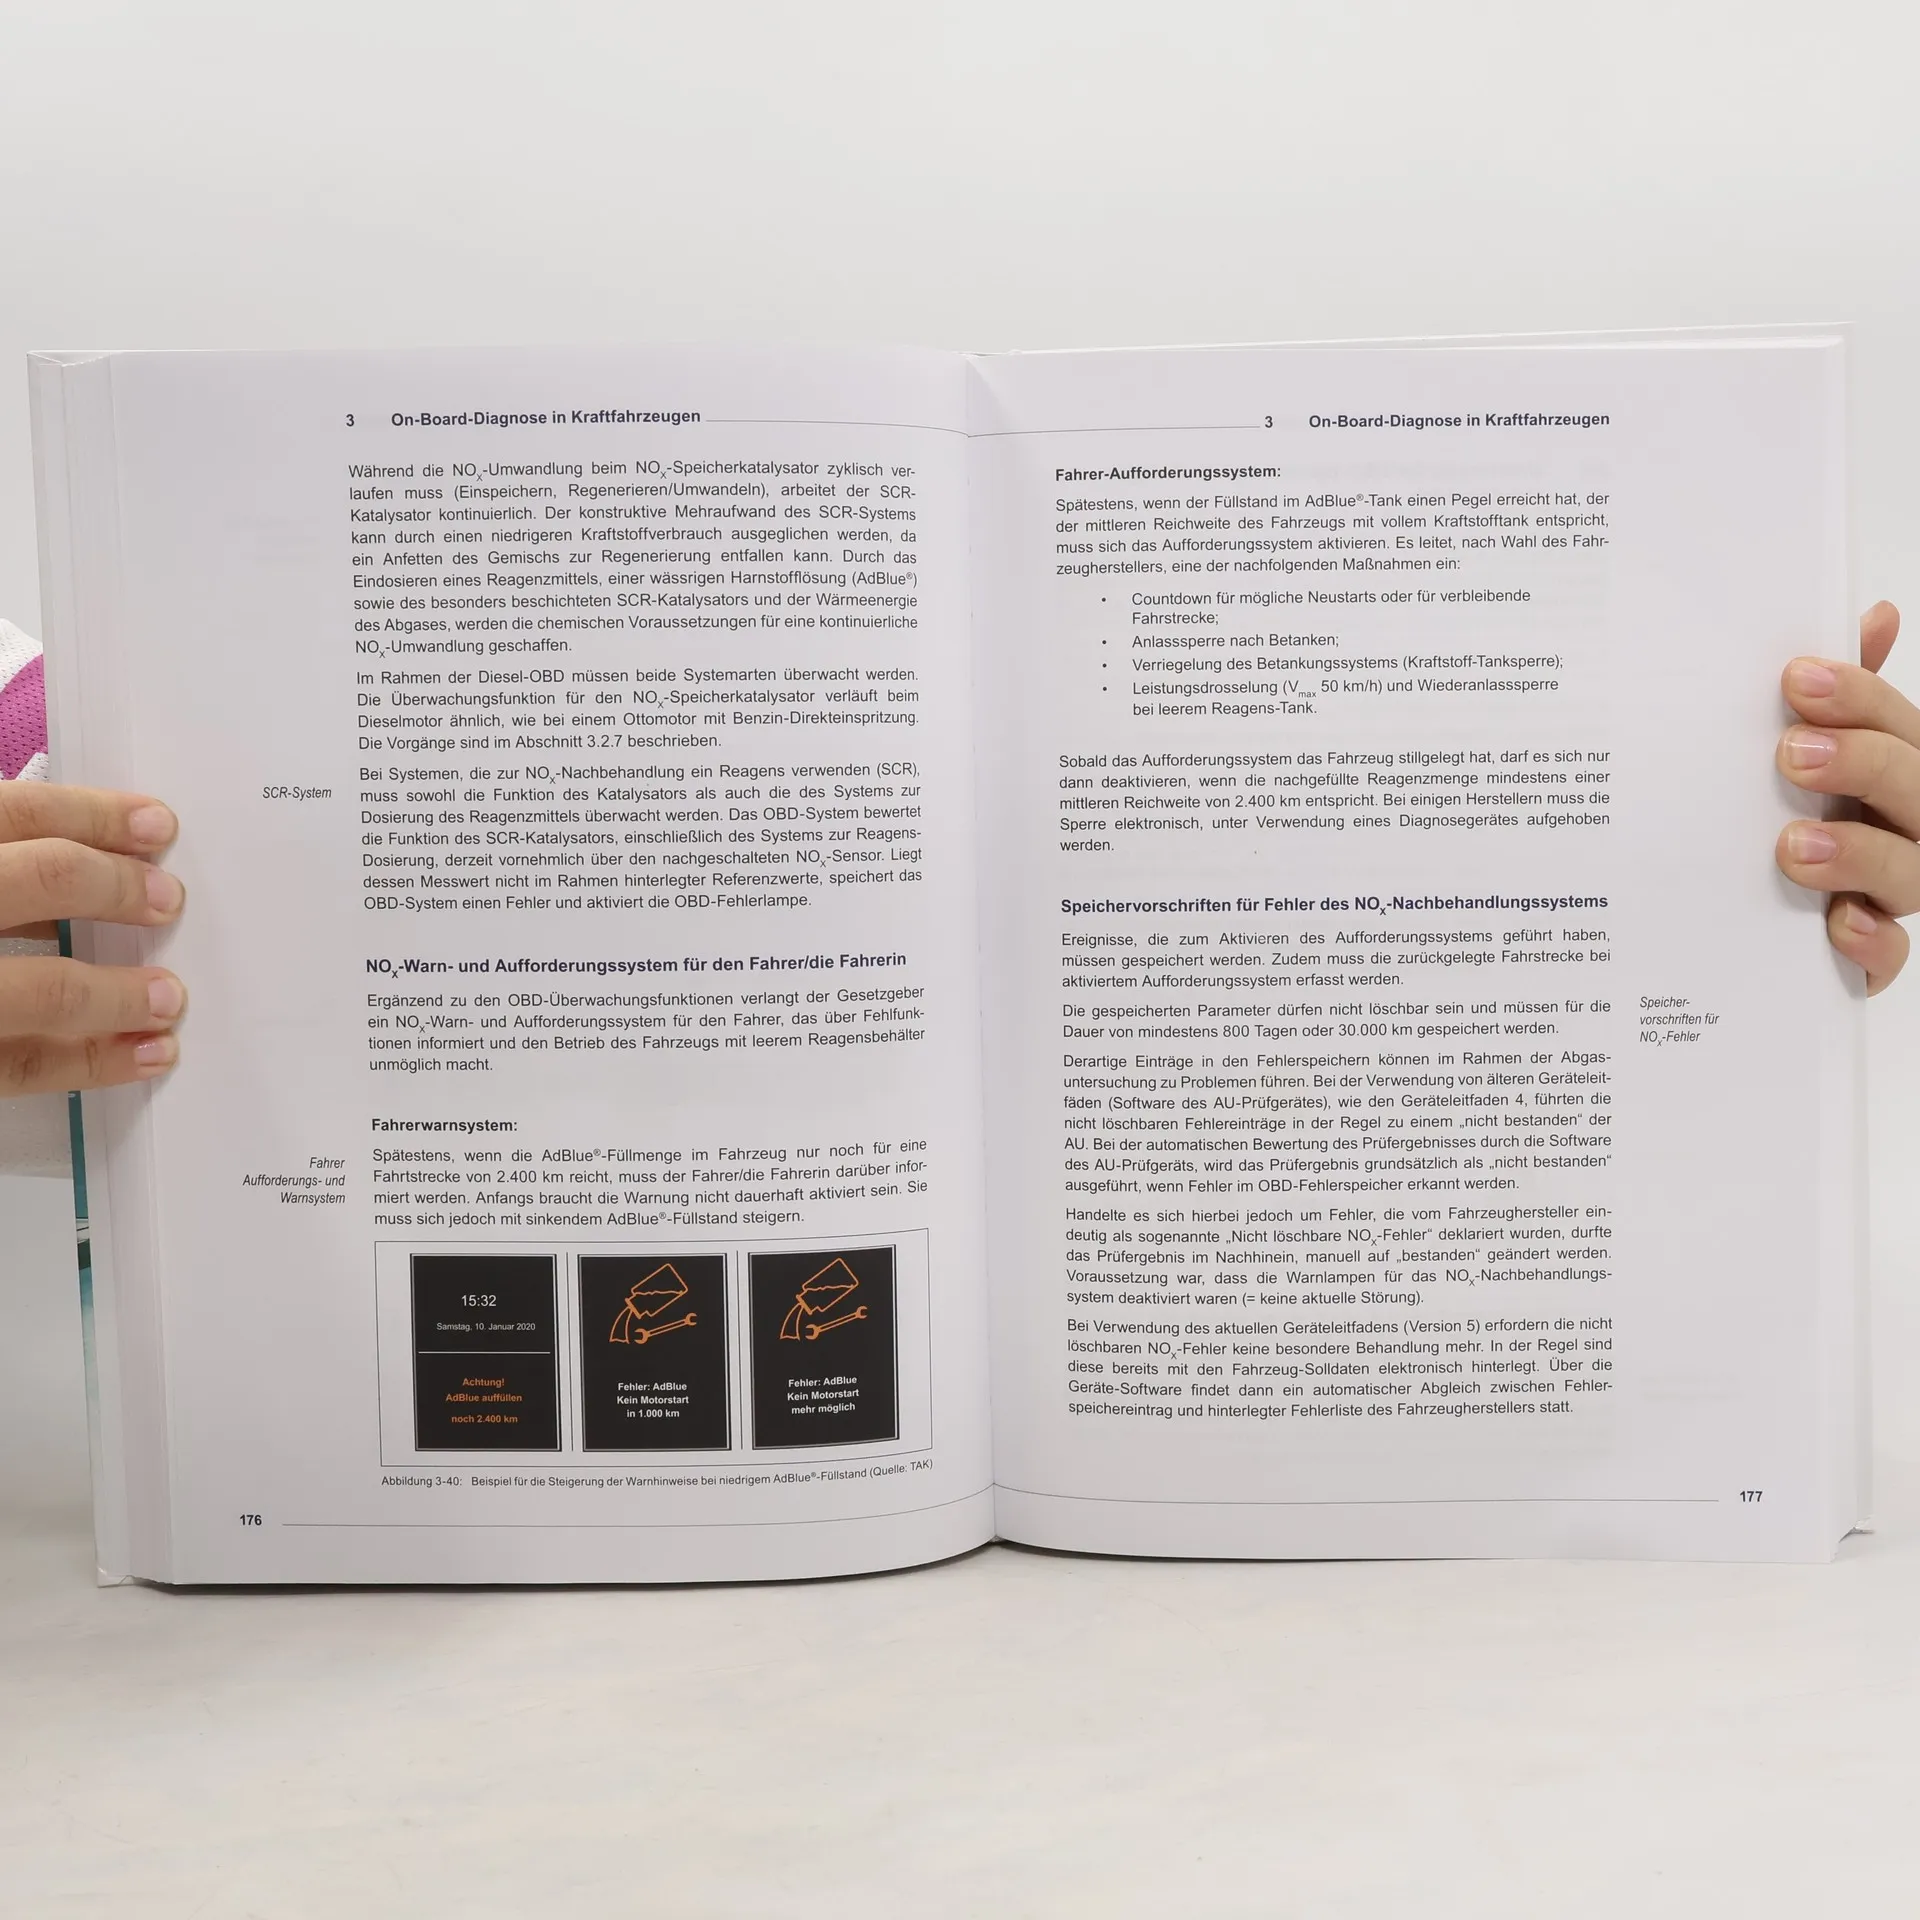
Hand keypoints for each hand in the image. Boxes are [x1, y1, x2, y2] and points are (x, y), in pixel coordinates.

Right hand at [1, 784, 185, 1094]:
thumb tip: (97, 869)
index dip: (90, 814)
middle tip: (169, 900)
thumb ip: (7, 871)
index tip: (159, 825)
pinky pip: (22, 1067)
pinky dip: (93, 1063)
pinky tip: (150, 1055)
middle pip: (31, 879)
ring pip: (38, 991)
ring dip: (118, 994)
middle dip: (108, 886)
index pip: (14, 814)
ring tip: (172, 998)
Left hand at [1776, 601, 1911, 993]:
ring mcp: (1893, 891)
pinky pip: (1890, 957)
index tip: (1797, 679)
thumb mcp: (1807, 746)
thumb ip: (1836, 695)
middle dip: (1861, 765)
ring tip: (1794, 846)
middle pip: (1919, 790)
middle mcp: (1908, 827)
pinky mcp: (1869, 956)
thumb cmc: (1801, 810)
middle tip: (1790, 754)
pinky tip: (1837, 925)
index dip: (1861, 698)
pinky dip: (1870, 944)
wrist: (1749, 916)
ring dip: (1860, 854)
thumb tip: (1876, 615)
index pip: (1901, 725)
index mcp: (1895, 770)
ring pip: (1912, 873)